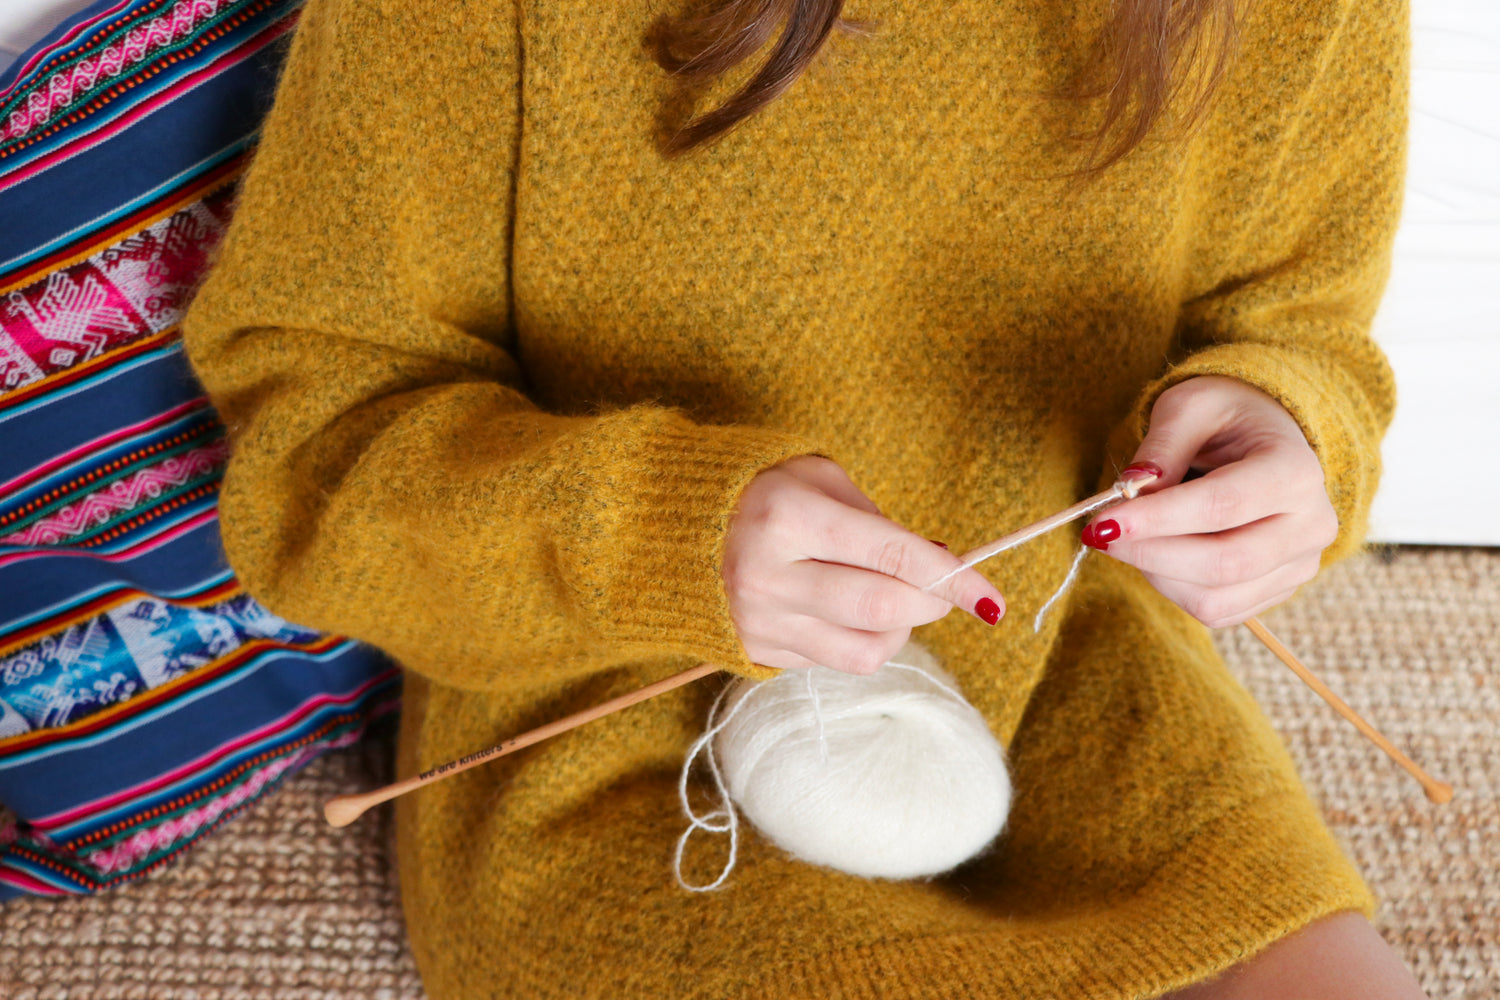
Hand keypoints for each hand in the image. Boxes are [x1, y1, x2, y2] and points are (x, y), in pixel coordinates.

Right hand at [722, 456, 1006, 673]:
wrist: (667, 525)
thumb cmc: (758, 489)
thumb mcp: (815, 477)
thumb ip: (876, 520)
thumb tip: (936, 564)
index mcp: (787, 516)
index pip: (891, 555)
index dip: (952, 578)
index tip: (991, 597)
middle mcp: (769, 575)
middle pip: (882, 609)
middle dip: (931, 602)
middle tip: (945, 589)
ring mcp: (759, 620)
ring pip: (864, 650)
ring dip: (901, 629)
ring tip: (895, 599)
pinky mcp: (755, 650)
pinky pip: (833, 661)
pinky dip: (862, 640)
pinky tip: (851, 610)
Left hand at [1083, 376, 1338, 627]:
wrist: (1264, 439)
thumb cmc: (1225, 417)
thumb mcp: (1189, 406)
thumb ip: (1161, 446)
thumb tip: (1131, 491)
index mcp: (1295, 471)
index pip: (1222, 506)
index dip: (1158, 520)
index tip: (1102, 523)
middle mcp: (1310, 525)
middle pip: (1222, 562)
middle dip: (1148, 553)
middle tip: (1101, 533)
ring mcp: (1300, 565)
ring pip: (1214, 598)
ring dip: (1156, 573)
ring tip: (1133, 537)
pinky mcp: (1278, 591)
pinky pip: (1216, 611)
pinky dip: (1173, 588)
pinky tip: (1160, 552)